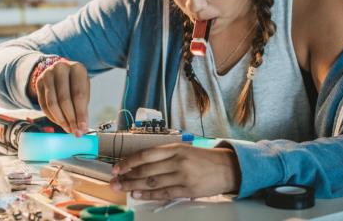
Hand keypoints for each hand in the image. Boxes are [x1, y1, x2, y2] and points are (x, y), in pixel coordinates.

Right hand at [31, 59, 89, 136]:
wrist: (60, 71)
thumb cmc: (75, 83)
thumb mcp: (83, 89)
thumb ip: (83, 107)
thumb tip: (81, 128)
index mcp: (77, 69)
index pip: (79, 95)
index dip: (80, 114)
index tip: (82, 128)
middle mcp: (61, 69)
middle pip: (64, 99)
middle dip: (70, 119)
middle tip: (75, 132)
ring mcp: (48, 75)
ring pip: (52, 103)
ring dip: (60, 120)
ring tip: (68, 129)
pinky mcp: (39, 82)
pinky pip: (44, 105)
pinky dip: (52, 117)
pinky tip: (59, 122)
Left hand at [109, 143, 240, 199]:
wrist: (227, 168)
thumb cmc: (203, 158)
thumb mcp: (185, 149)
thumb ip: (165, 155)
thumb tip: (141, 164)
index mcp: (175, 148)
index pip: (146, 154)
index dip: (129, 162)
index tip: (117, 167)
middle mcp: (178, 161)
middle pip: (146, 169)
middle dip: (127, 176)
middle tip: (114, 181)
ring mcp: (183, 176)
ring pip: (153, 182)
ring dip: (134, 186)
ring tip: (122, 188)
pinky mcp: (188, 190)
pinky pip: (164, 193)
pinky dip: (149, 195)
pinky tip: (139, 195)